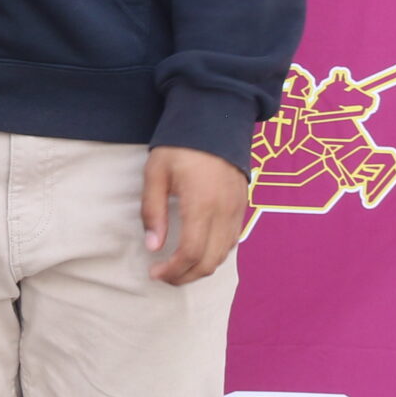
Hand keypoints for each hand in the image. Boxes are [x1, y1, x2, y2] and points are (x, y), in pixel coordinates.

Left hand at [142, 146, 247, 283]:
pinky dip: (216, 255)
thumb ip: (153, 211)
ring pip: (223, 255)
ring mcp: (237, 211)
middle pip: (209, 261)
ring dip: (201, 269)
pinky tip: (199, 252)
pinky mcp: (242, 207)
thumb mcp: (156, 173)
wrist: (216, 120)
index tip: (154, 273)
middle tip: (164, 276)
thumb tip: (153, 246)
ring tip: (178, 268)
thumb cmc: (180, 145)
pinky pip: (232, 242)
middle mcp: (224, 212)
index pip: (190, 252)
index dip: (173, 270)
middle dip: (185, 276)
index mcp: (201, 204)